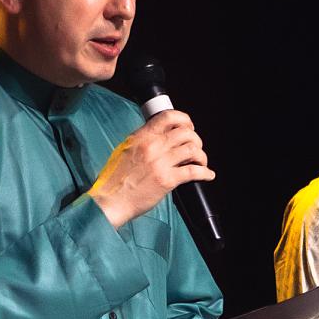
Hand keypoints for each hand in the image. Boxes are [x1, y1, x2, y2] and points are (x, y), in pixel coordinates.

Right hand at [89, 110, 213, 227]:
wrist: (111, 201)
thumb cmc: (115, 179)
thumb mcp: (124, 150)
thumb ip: (142, 141)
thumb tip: (160, 137)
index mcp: (141, 137)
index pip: (168, 117)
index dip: (184, 120)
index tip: (189, 127)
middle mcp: (152, 146)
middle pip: (185, 133)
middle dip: (196, 139)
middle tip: (196, 148)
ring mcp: (160, 162)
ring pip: (192, 149)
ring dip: (201, 156)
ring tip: (201, 162)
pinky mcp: (167, 180)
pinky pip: (194, 171)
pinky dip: (205, 172)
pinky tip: (207, 175)